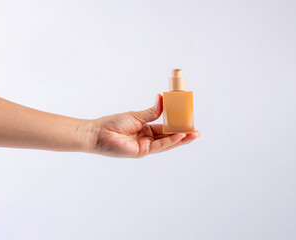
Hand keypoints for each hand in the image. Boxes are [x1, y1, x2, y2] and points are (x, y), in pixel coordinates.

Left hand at [79, 94, 199, 157]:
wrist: (98, 132)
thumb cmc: (113, 123)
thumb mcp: (136, 116)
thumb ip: (152, 111)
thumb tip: (162, 98)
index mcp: (146, 130)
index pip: (165, 129)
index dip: (177, 126)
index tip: (188, 122)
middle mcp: (147, 140)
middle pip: (169, 138)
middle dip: (183, 135)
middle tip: (197, 132)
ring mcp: (145, 147)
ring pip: (167, 144)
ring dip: (181, 139)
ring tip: (194, 134)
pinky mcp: (141, 151)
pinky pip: (159, 146)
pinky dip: (170, 141)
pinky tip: (180, 136)